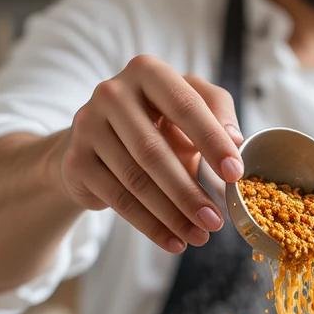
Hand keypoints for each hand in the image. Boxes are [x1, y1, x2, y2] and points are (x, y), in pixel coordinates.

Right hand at [51, 55, 244, 253]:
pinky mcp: (77, 160)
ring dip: (172, 215)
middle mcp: (112, 92)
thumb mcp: (189, 110)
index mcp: (147, 72)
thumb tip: (236, 140)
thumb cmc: (156, 125)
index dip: (212, 141)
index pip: (185, 105)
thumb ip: (217, 113)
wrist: (98, 145)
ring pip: (135, 179)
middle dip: (189, 191)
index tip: (235, 174)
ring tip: (200, 236)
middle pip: (153, 150)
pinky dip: (150, 226)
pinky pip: (118, 199)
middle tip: (216, 222)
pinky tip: (174, 241)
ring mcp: (88, 125)